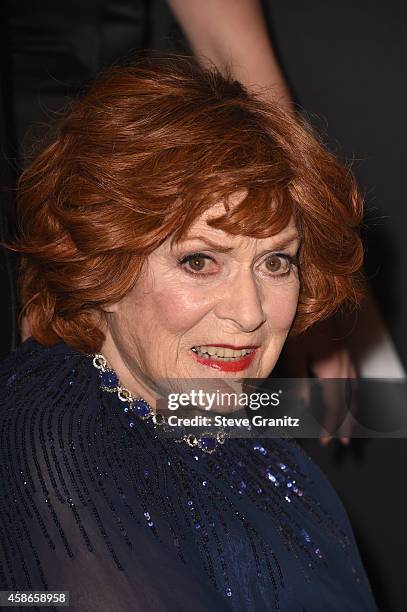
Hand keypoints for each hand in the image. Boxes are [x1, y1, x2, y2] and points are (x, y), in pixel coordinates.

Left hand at [282, 316, 356, 445]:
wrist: (313, 298)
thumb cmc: (301, 324)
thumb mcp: (295, 353)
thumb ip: (299, 380)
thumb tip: (303, 405)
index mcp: (332, 369)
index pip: (335, 406)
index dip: (331, 425)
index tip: (325, 440)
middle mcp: (344, 365)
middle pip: (349, 402)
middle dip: (345, 424)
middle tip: (342, 443)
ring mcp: (346, 357)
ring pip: (353, 390)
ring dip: (351, 411)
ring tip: (348, 427)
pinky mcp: (343, 351)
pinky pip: (352, 378)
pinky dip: (351, 393)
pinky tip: (346, 395)